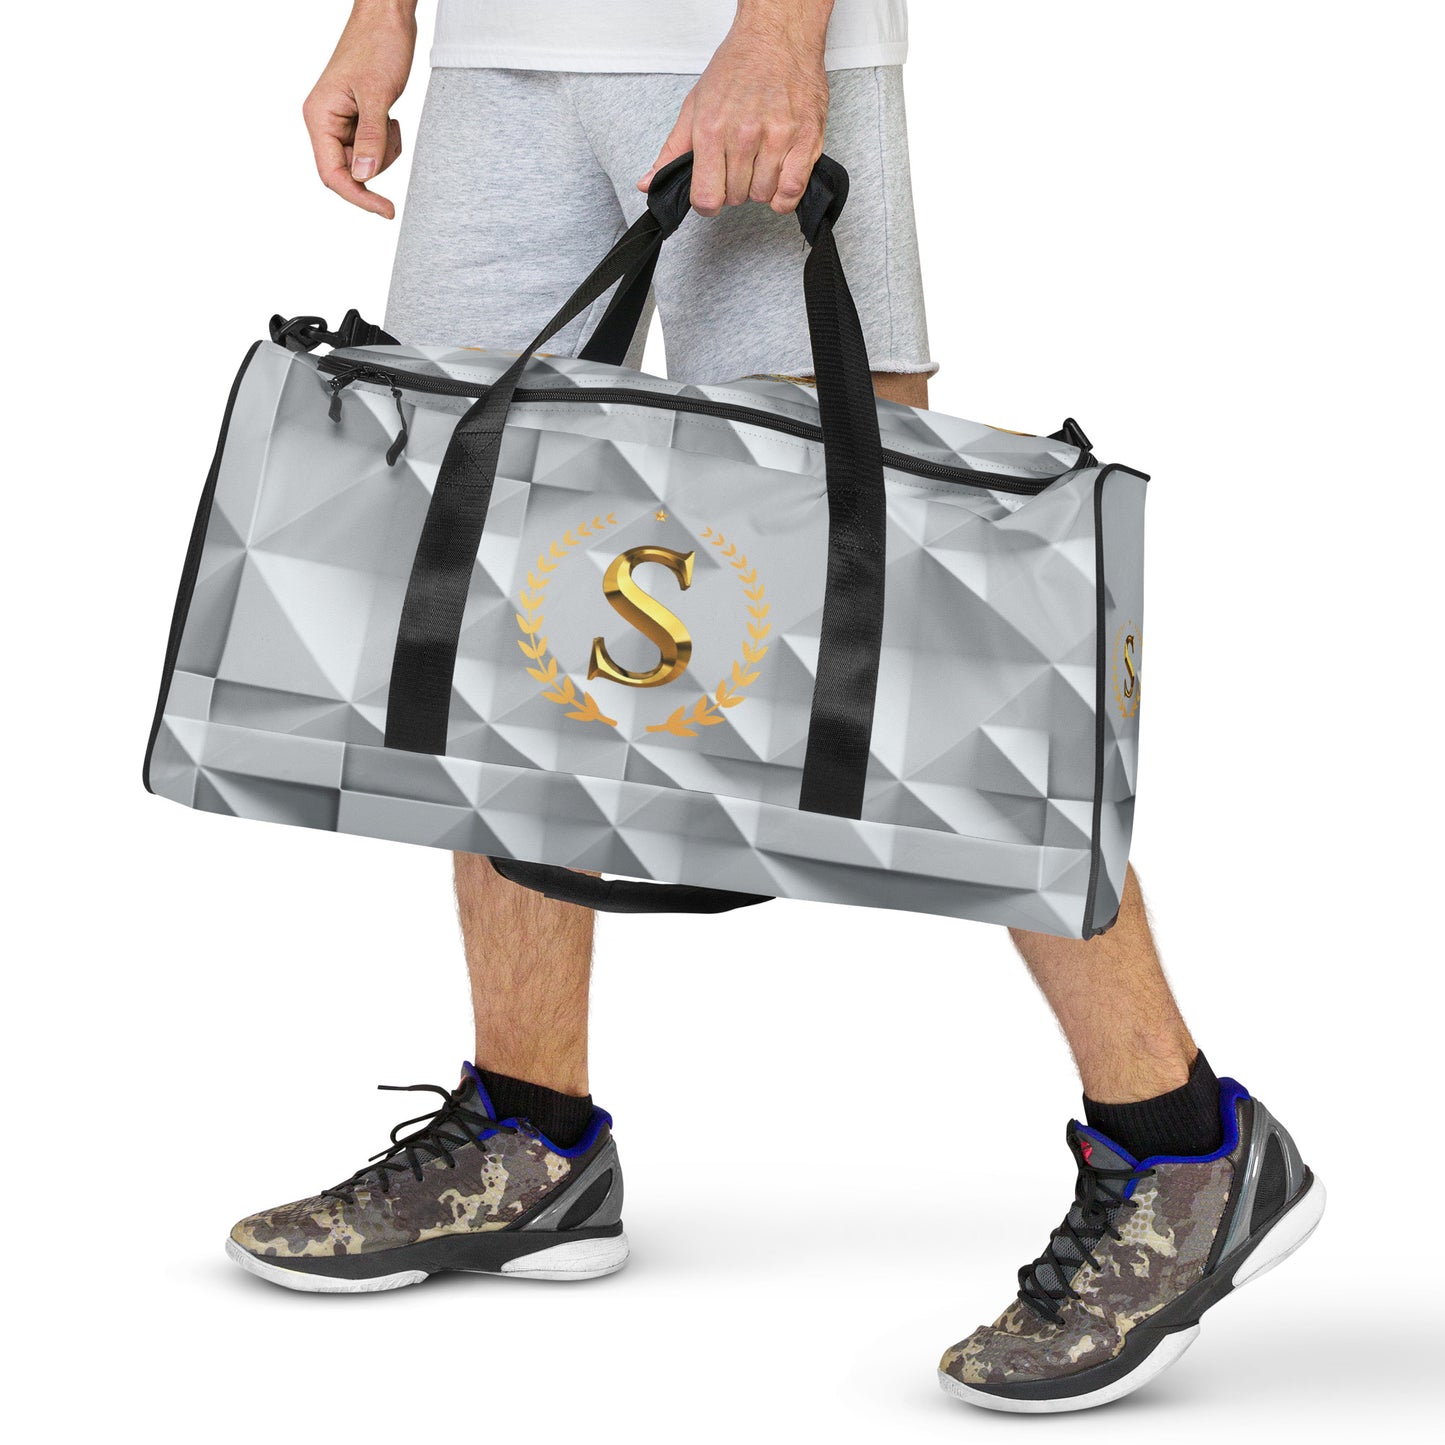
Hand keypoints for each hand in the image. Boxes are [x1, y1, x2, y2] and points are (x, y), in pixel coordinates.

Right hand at [302, 0, 417, 217]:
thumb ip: (371, 138)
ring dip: (384, 151)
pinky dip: (386, 141)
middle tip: (392, 132)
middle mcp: (325, 121)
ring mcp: (341, 120)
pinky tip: (390, 117)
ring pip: (364, 162)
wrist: (387, 16)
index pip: (332, 174)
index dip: (358, 196)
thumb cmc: (378, 44)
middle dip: (377, 163)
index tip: (386, 210)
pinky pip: (372, 147)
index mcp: (320, 116)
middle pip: (350, 171)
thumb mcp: (378, 95)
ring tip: (391, 120)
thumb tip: (364, 176)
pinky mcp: (357, 118)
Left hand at [639, 0, 831, 216]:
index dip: (707, 203)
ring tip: (760, 162)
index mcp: (712, 129)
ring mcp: (777, 138)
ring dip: (760, 187)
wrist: (778, 34)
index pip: (706, 197)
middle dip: (734, 188)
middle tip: (738, 164)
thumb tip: (649, 184)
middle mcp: (744, 135)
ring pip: (763, 196)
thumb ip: (673, 150)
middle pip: (735, 197)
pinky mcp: (806, 139)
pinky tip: (779, 179)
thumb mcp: (695, 104)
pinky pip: (792, 191)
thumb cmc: (738, 66)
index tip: (712, 193)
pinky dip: (784, 195)